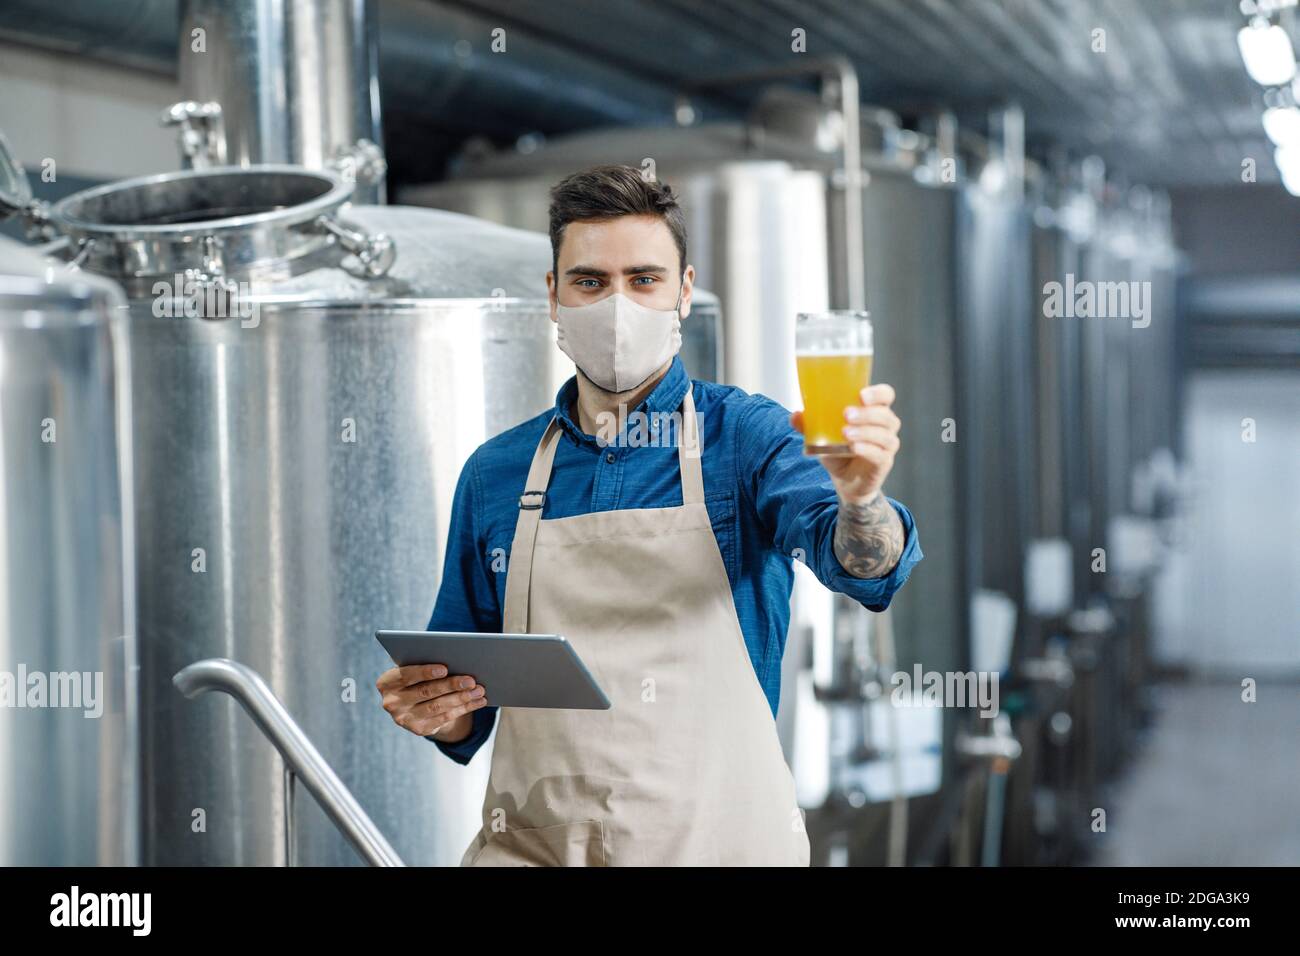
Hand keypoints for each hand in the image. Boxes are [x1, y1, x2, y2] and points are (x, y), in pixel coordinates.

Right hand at [376, 663, 488, 739]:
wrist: (414, 703)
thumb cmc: (418, 677)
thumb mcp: (415, 669)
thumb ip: (426, 663)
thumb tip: (457, 659)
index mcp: (387, 682)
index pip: (406, 675)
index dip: (425, 672)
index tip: (444, 668)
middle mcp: (392, 702)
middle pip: (425, 692)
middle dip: (451, 685)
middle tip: (471, 680)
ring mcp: (404, 718)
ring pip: (437, 706)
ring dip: (461, 698)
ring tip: (479, 690)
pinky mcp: (419, 729)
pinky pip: (445, 718)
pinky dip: (464, 708)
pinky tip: (478, 701)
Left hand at [790, 383, 900, 503]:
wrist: (846, 481)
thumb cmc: (839, 451)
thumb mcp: (822, 436)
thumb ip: (809, 425)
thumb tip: (795, 416)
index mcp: (873, 411)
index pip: (885, 395)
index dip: (877, 393)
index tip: (861, 395)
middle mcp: (885, 426)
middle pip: (885, 415)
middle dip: (866, 413)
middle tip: (846, 414)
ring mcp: (886, 445)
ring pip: (884, 434)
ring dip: (865, 431)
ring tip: (846, 433)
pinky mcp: (884, 463)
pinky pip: (879, 454)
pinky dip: (866, 449)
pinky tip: (854, 448)